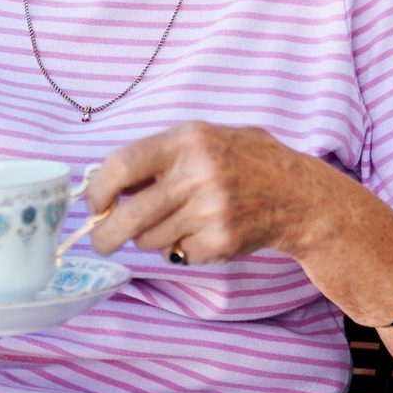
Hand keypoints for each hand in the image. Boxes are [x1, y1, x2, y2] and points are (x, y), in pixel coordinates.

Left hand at [86, 121, 316, 264]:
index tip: (95, 203)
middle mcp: (198, 175)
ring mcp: (211, 212)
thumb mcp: (202, 138)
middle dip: (105, 235)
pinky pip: (178, 254)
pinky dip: (180, 248)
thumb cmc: (242, 160)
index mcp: (188, 140)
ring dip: (150, 237)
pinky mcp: (220, 242)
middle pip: (129, 217)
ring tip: (176, 219)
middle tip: (100, 240)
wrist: (297, 193)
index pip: (123, 165)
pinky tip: (202, 229)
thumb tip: (106, 185)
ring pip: (150, 240)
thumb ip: (158, 156)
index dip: (98, 189)